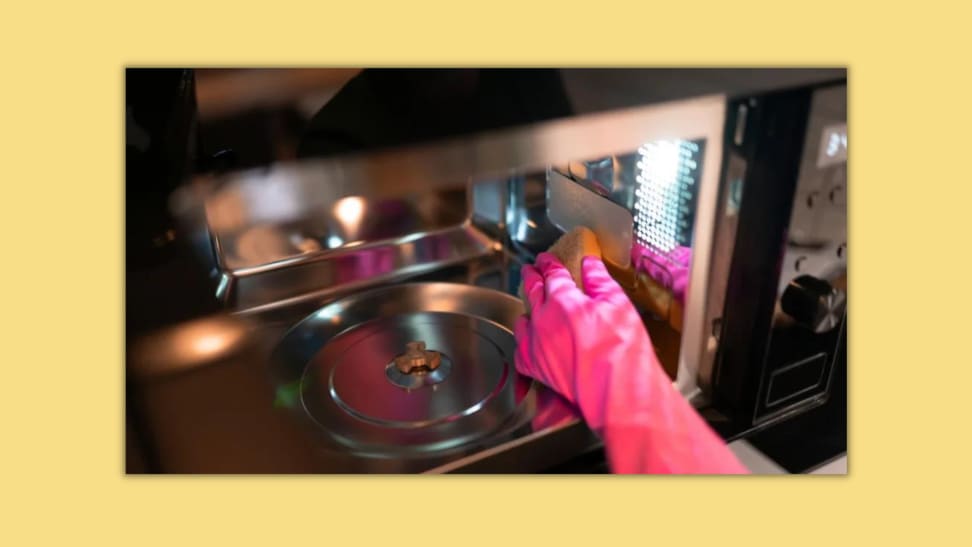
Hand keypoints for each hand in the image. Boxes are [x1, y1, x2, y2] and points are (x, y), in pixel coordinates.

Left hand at [514, 252, 746, 473]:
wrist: (618, 391)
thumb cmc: (621, 351)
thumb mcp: (618, 304)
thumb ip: (600, 281)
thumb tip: (591, 265)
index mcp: (562, 300)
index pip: (551, 274)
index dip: (549, 264)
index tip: (546, 259)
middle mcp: (543, 320)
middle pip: (531, 291)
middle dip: (531, 278)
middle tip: (530, 270)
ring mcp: (536, 346)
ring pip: (522, 320)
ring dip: (526, 309)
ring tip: (530, 305)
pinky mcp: (537, 369)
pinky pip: (521, 352)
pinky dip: (523, 344)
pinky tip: (528, 342)